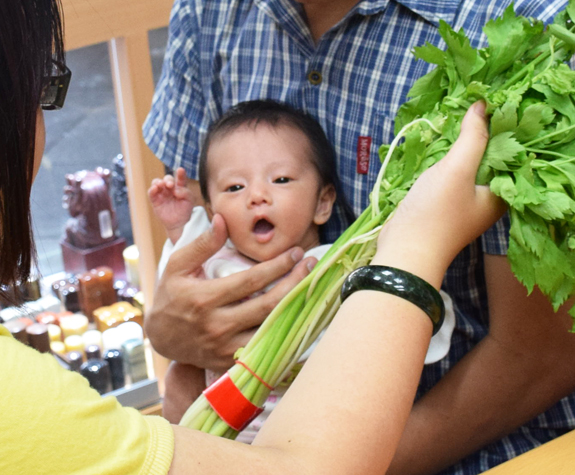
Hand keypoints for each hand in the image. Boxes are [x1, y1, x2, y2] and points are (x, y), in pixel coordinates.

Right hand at [145, 214, 316, 371]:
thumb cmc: (171, 296)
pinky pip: (265, 350)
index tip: (296, 253)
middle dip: (295, 283)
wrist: (160, 337)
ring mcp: (226, 347)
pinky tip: (300, 318)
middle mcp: (218, 325)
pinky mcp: (231, 362)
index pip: (252, 280)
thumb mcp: (177, 265)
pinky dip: (285, 335)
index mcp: (205, 299)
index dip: (278, 265)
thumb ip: (202, 244)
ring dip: (295, 309)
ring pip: (271, 330)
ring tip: (312, 289)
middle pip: (268, 305)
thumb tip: (223, 220)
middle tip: (310, 266)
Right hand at [148, 167, 194, 242]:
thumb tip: (175, 190)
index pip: (180, 178)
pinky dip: (152, 189)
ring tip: (161, 185)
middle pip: (167, 179)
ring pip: (157, 183)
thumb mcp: (190, 201)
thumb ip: (186, 193)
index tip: (180, 170)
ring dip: (158, 182)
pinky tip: (155, 189)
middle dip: (168, 180)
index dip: (180, 174)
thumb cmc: (185, 211)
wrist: (178, 224)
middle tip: (170, 185)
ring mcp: (162, 193)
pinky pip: (151, 192)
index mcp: (180, 187)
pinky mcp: (155, 200)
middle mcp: (170, 189)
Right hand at [374, 102, 505, 286]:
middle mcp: (486, 200)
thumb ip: (472, 137)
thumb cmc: (436, 213)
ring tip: (455, 120)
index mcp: (500, 194)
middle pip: (489, 160)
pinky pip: (450, 177)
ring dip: (460, 148)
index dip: (503, 128)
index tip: (492, 105)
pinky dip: (445, 162)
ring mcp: (464, 204)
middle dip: (480, 135)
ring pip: (467, 168)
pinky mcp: (444, 206)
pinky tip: (438, 147)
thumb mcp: (456, 170)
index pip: (511, 154)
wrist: (405, 251)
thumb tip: (482, 105)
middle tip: (471, 107)